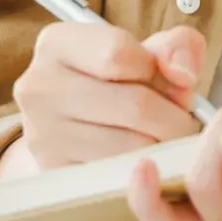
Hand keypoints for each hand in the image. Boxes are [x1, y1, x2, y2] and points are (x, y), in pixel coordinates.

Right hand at [0, 19, 208, 175]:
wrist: (70, 131)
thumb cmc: (115, 85)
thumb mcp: (144, 53)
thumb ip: (177, 47)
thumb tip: (183, 73)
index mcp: (55, 44)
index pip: (120, 52)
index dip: (157, 70)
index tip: (166, 82)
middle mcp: (39, 87)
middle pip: (135, 104)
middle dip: (174, 118)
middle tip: (180, 122)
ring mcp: (43, 134)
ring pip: (133, 146)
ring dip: (163, 147)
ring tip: (160, 139)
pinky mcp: (56, 174)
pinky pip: (121, 176)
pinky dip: (143, 170)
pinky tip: (142, 160)